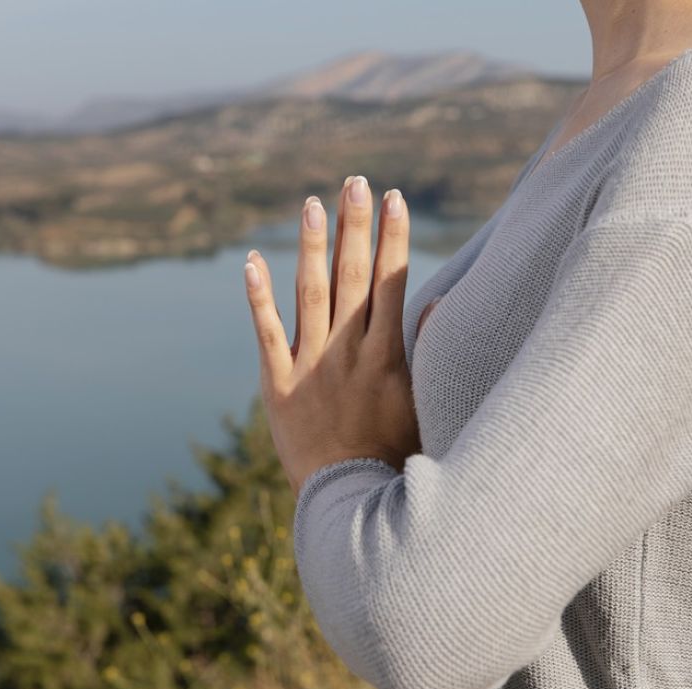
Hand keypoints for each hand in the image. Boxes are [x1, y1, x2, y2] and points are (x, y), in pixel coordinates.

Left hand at [242, 174, 420, 497]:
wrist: (347, 503)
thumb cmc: (394, 459)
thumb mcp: (424, 407)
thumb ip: (426, 353)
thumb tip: (440, 302)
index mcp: (387, 358)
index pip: (392, 283)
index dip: (393, 238)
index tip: (394, 198)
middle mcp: (348, 354)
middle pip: (353, 278)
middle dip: (355, 226)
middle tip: (354, 182)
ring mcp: (310, 367)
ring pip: (310, 295)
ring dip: (311, 246)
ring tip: (311, 203)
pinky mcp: (277, 386)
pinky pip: (266, 334)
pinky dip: (258, 298)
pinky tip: (251, 261)